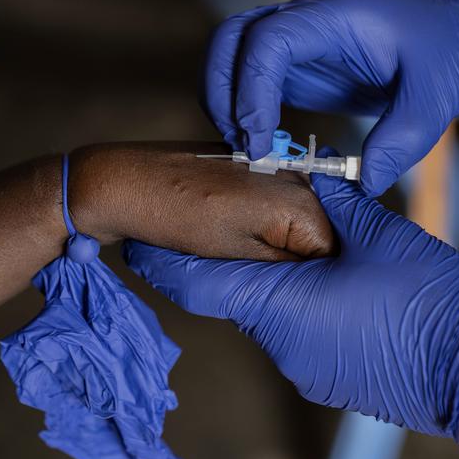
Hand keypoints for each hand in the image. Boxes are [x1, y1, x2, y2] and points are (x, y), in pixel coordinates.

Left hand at [67, 142, 334, 259]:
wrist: (126, 180)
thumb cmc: (176, 216)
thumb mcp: (238, 256)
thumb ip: (285, 267)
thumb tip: (312, 280)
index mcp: (299, 201)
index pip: (331, 253)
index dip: (308, 278)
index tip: (282, 289)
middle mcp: (296, 179)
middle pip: (315, 237)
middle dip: (295, 261)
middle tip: (259, 277)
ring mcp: (277, 170)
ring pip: (295, 225)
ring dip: (277, 245)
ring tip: (238, 251)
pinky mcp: (257, 169)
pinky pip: (275, 209)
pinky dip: (261, 227)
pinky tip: (231, 233)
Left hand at [124, 148, 458, 438]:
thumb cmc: (425, 299)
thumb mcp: (378, 233)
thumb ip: (333, 199)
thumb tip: (311, 175)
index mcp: (278, 304)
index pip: (195, 283)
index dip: (163, 258)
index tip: (141, 237)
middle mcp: (279, 345)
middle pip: (234, 294)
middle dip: (235, 258)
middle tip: (242, 219)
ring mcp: (304, 369)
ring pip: (270, 314)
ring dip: (277, 282)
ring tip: (308, 250)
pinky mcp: (328, 380)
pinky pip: (298, 335)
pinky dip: (302, 307)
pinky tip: (337, 290)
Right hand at [202, 0, 458, 195]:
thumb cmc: (456, 49)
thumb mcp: (437, 97)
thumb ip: (400, 142)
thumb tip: (361, 184)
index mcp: (337, 18)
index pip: (269, 40)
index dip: (252, 90)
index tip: (260, 142)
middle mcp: (309, 24)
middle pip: (232, 39)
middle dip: (220, 92)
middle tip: (242, 148)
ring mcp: (303, 45)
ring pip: (234, 57)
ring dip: (226, 101)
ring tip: (248, 150)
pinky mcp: (304, 68)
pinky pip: (256, 81)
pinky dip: (245, 111)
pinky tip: (264, 147)